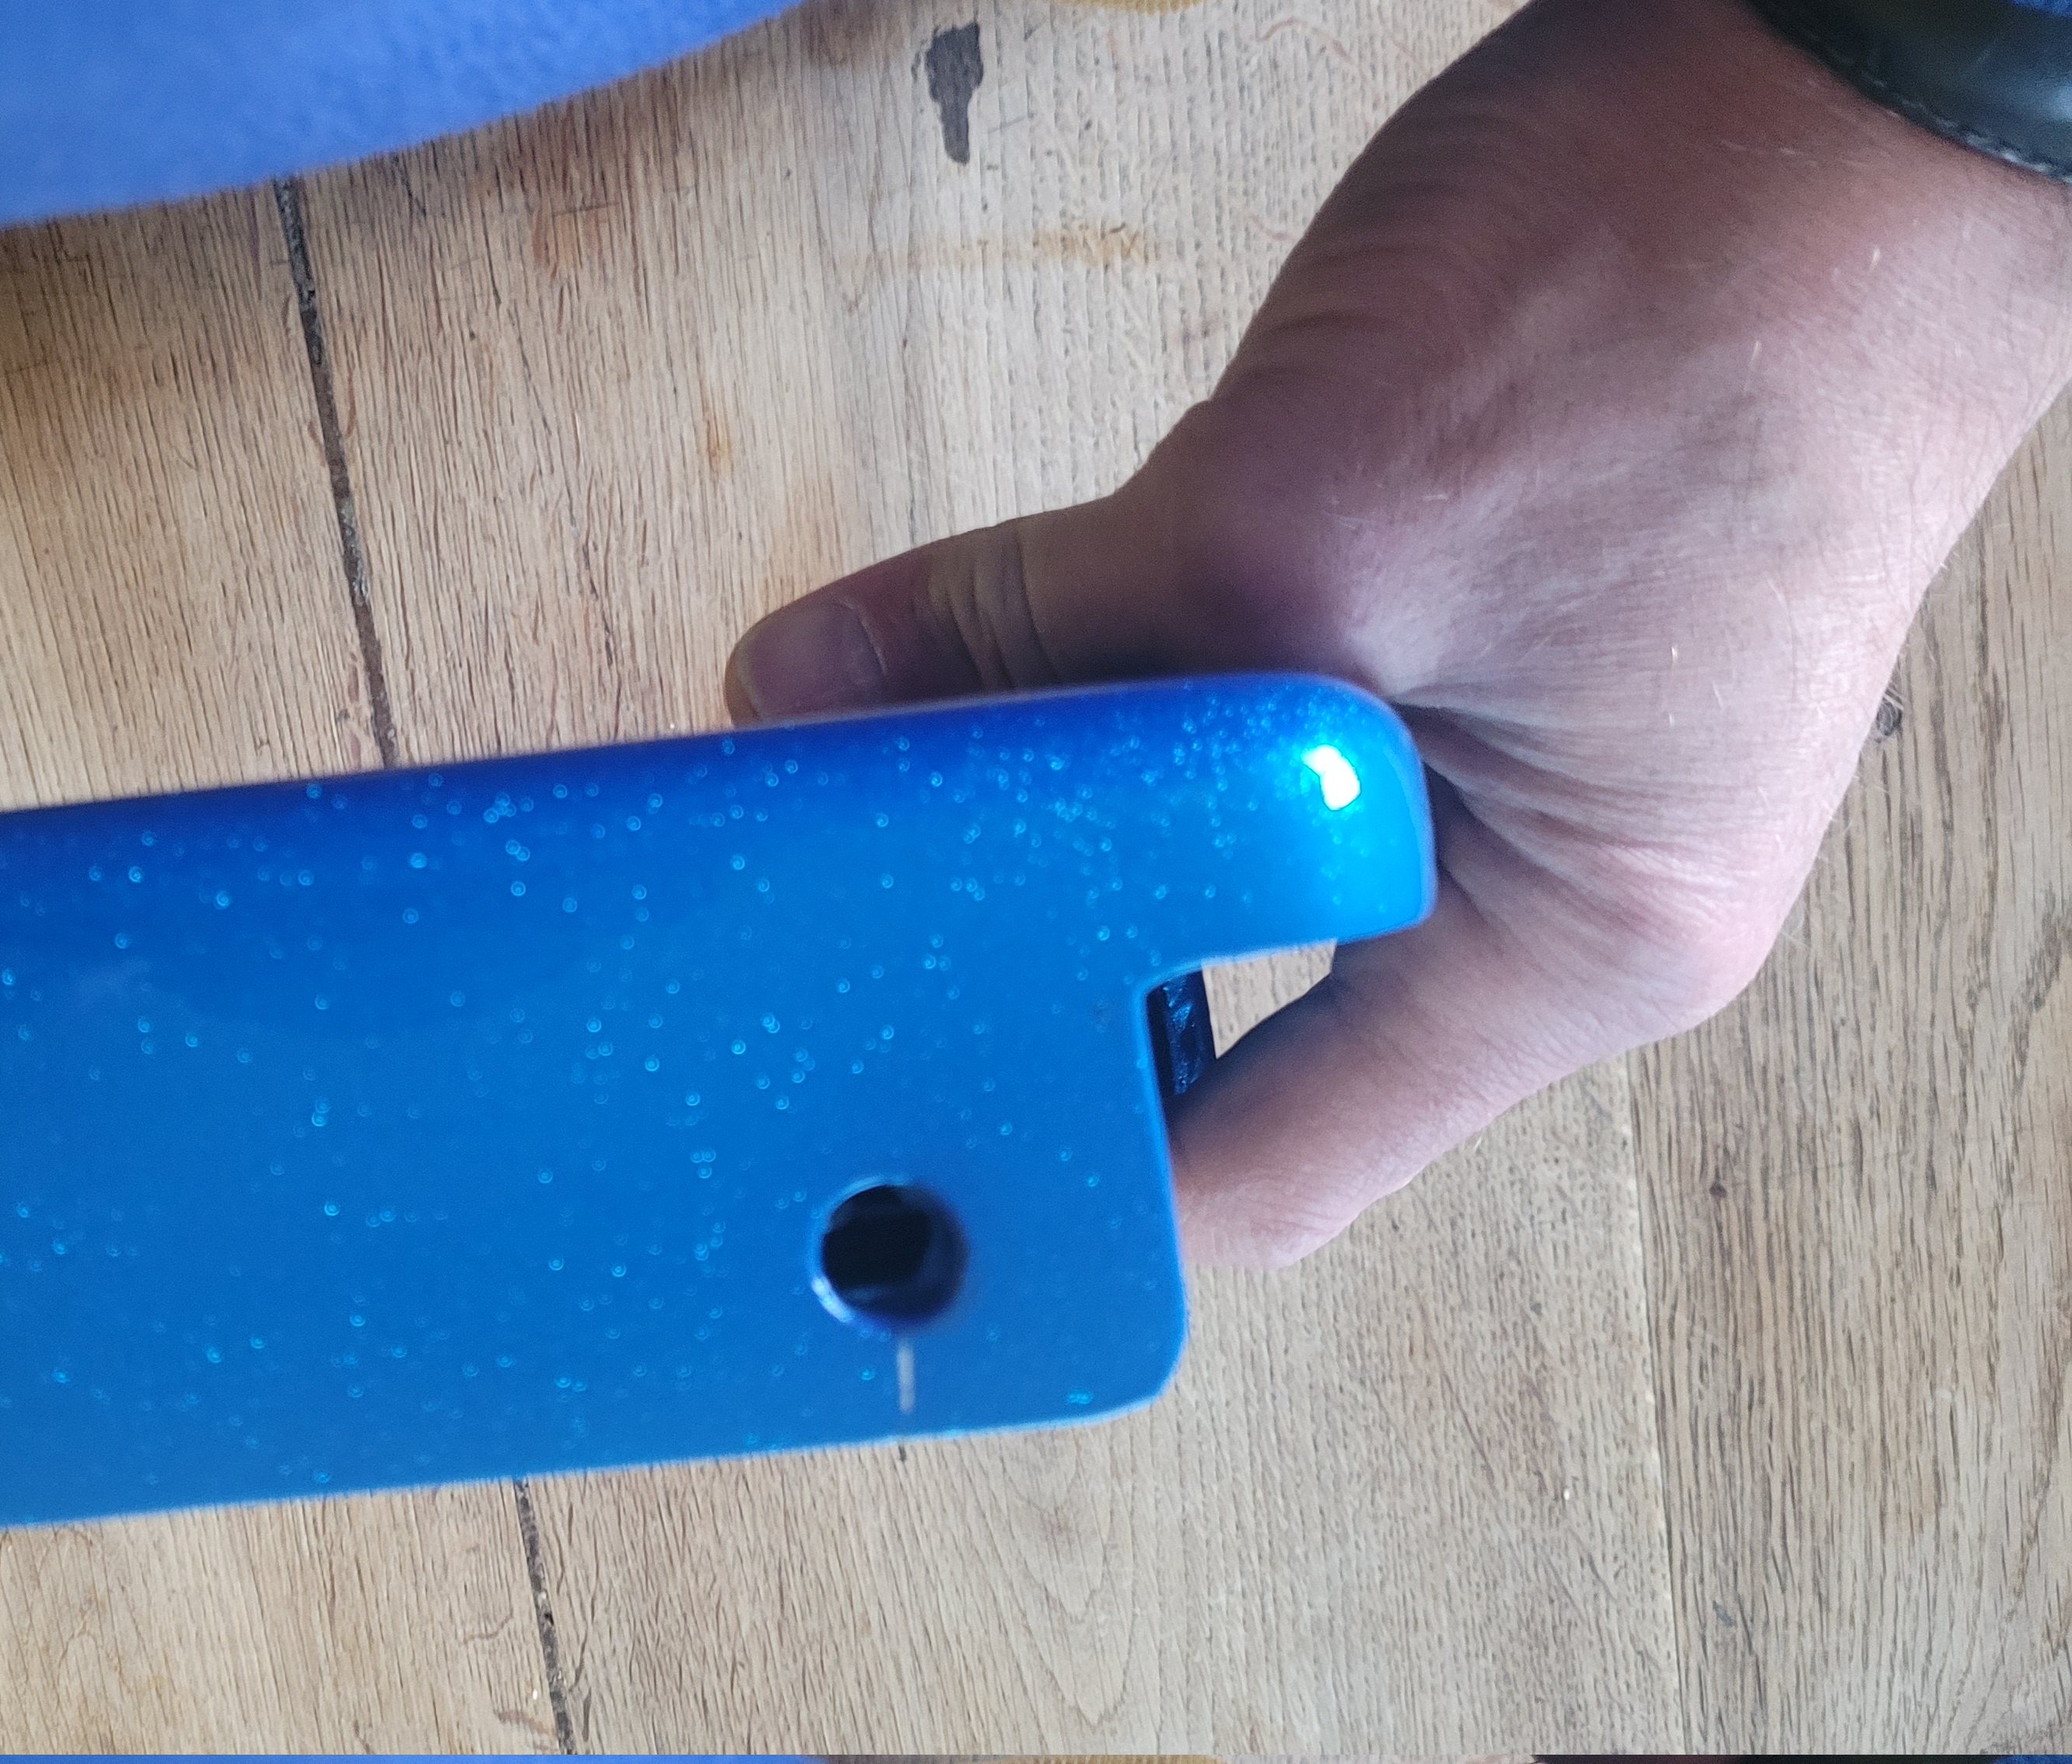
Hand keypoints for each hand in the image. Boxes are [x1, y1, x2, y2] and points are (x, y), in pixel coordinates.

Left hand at [725, 0, 2071, 1265]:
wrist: (1847, 78)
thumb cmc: (1683, 298)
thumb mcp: (1298, 516)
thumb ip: (1040, 636)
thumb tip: (805, 701)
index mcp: (1564, 947)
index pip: (1270, 1171)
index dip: (1067, 1181)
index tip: (880, 1142)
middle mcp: (1549, 890)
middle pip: (1238, 1027)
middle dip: (1037, 974)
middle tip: (838, 939)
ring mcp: (1518, 759)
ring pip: (1231, 860)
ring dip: (1074, 816)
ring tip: (901, 784)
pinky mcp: (1472, 633)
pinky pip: (1259, 725)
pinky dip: (1132, 701)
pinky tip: (1006, 667)